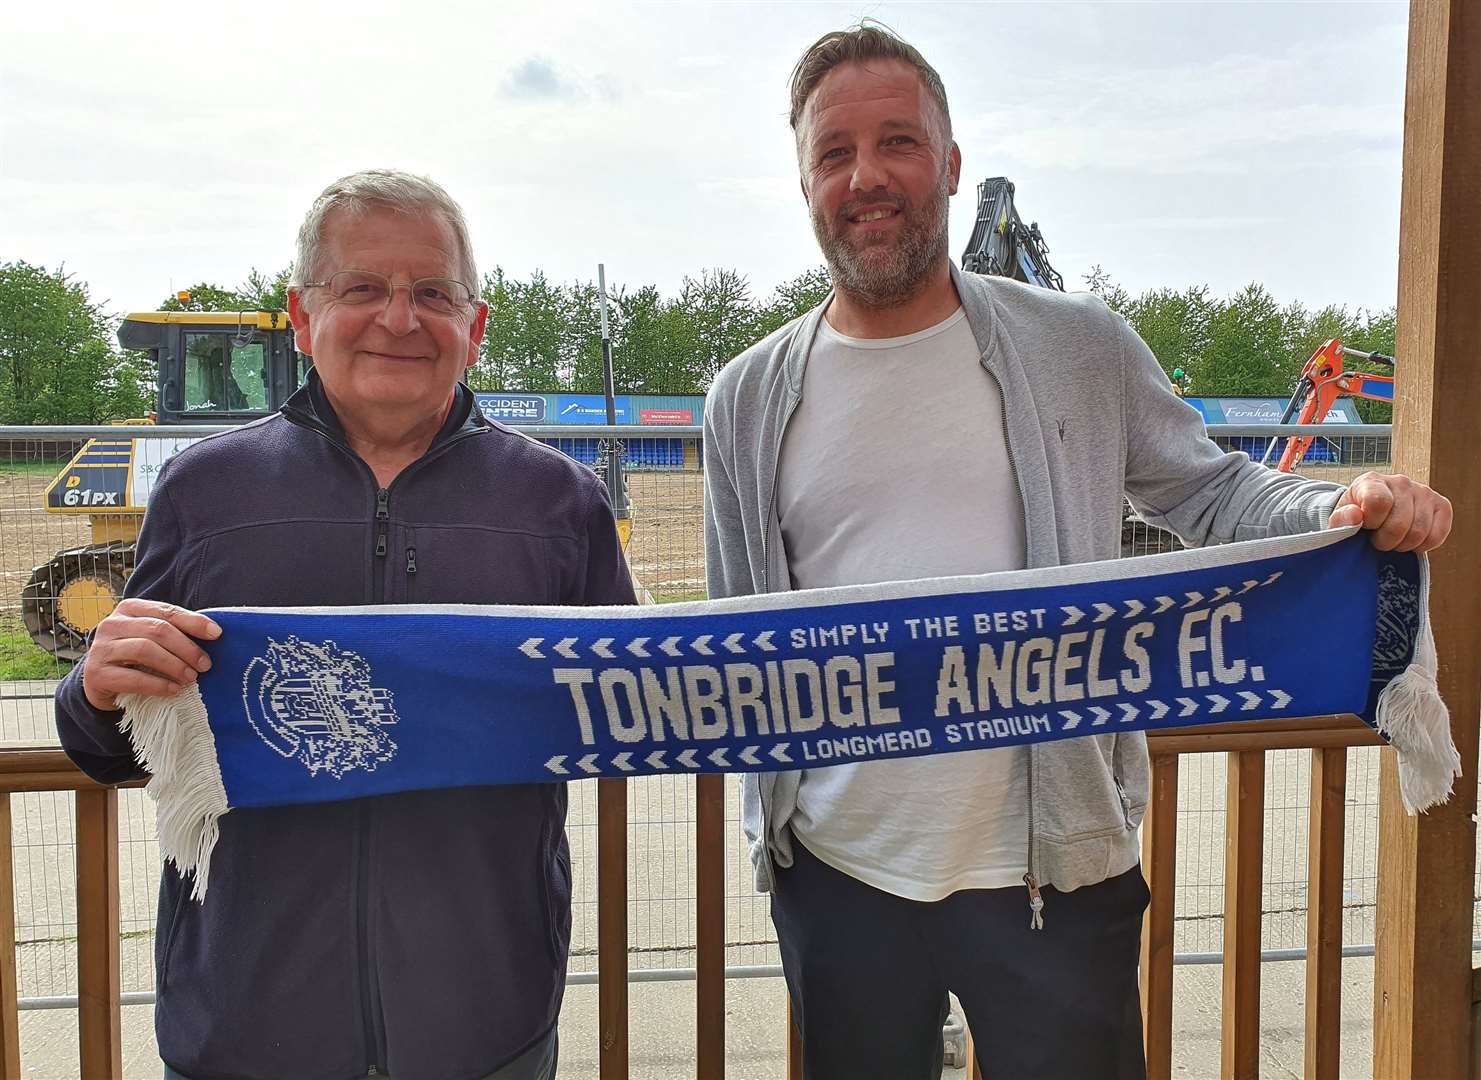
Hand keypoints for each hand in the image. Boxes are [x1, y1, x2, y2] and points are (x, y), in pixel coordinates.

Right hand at [81, 599, 221, 710]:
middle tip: (205, 665)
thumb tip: (214, 635)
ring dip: (174, 665)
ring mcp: (101, 649)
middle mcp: (112, 624)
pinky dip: (158, 685)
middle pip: (157, 630)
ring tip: (191, 677)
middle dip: (187, 648)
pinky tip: (174, 690)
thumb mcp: (152, 639)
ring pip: (145, 650)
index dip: (194, 622)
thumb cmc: (135, 658)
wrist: (101, 683)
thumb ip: (174, 632)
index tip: (217, 634)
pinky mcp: (96, 674)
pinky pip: (133, 678)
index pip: (166, 611)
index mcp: (129, 609)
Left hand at [1327, 471, 1451, 552]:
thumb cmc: (1357, 515)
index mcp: (1372, 481)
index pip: (1378, 502)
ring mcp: (1424, 492)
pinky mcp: (1442, 505)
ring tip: (1393, 539)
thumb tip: (1355, 516)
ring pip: (1419, 532)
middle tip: (1378, 539)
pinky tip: (1409, 540)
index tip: (1366, 526)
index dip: (1372, 522)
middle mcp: (1401, 482)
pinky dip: (1422, 546)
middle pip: (1399, 524)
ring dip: (1403, 545)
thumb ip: (1341, 519)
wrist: (1374, 511)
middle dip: (1386, 541)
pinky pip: (1437, 535)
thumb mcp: (1341, 518)